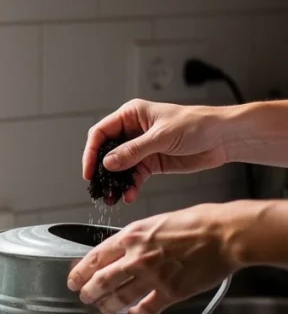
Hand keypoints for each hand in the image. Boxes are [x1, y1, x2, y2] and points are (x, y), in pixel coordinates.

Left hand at [67, 204, 238, 313]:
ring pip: (119, 297)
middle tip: (84, 297)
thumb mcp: (156, 221)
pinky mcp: (171, 292)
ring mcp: (153, 277)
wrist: (225, 234)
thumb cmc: (197, 223)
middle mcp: (137, 257)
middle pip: (101, 280)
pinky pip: (146, 308)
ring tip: (103, 308)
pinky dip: (137, 313)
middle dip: (88, 292)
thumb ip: (136, 238)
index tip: (73, 278)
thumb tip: (122, 249)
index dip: (80, 271)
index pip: (95, 257)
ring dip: (107, 305)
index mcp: (132, 236)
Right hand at [82, 100, 227, 203]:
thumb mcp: (161, 137)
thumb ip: (133, 150)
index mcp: (131, 115)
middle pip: (107, 152)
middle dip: (103, 171)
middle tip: (99, 188)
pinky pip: (135, 176)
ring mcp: (142, 148)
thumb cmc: (197, 125)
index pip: (101, 132)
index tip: (90, 170)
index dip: (91, 151)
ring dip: (116, 183)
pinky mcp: (151, 163)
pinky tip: (130, 195)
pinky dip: (131, 187)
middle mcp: (133, 131)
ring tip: (113, 197)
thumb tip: (108, 162)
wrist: (223, 138)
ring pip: (120, 168)